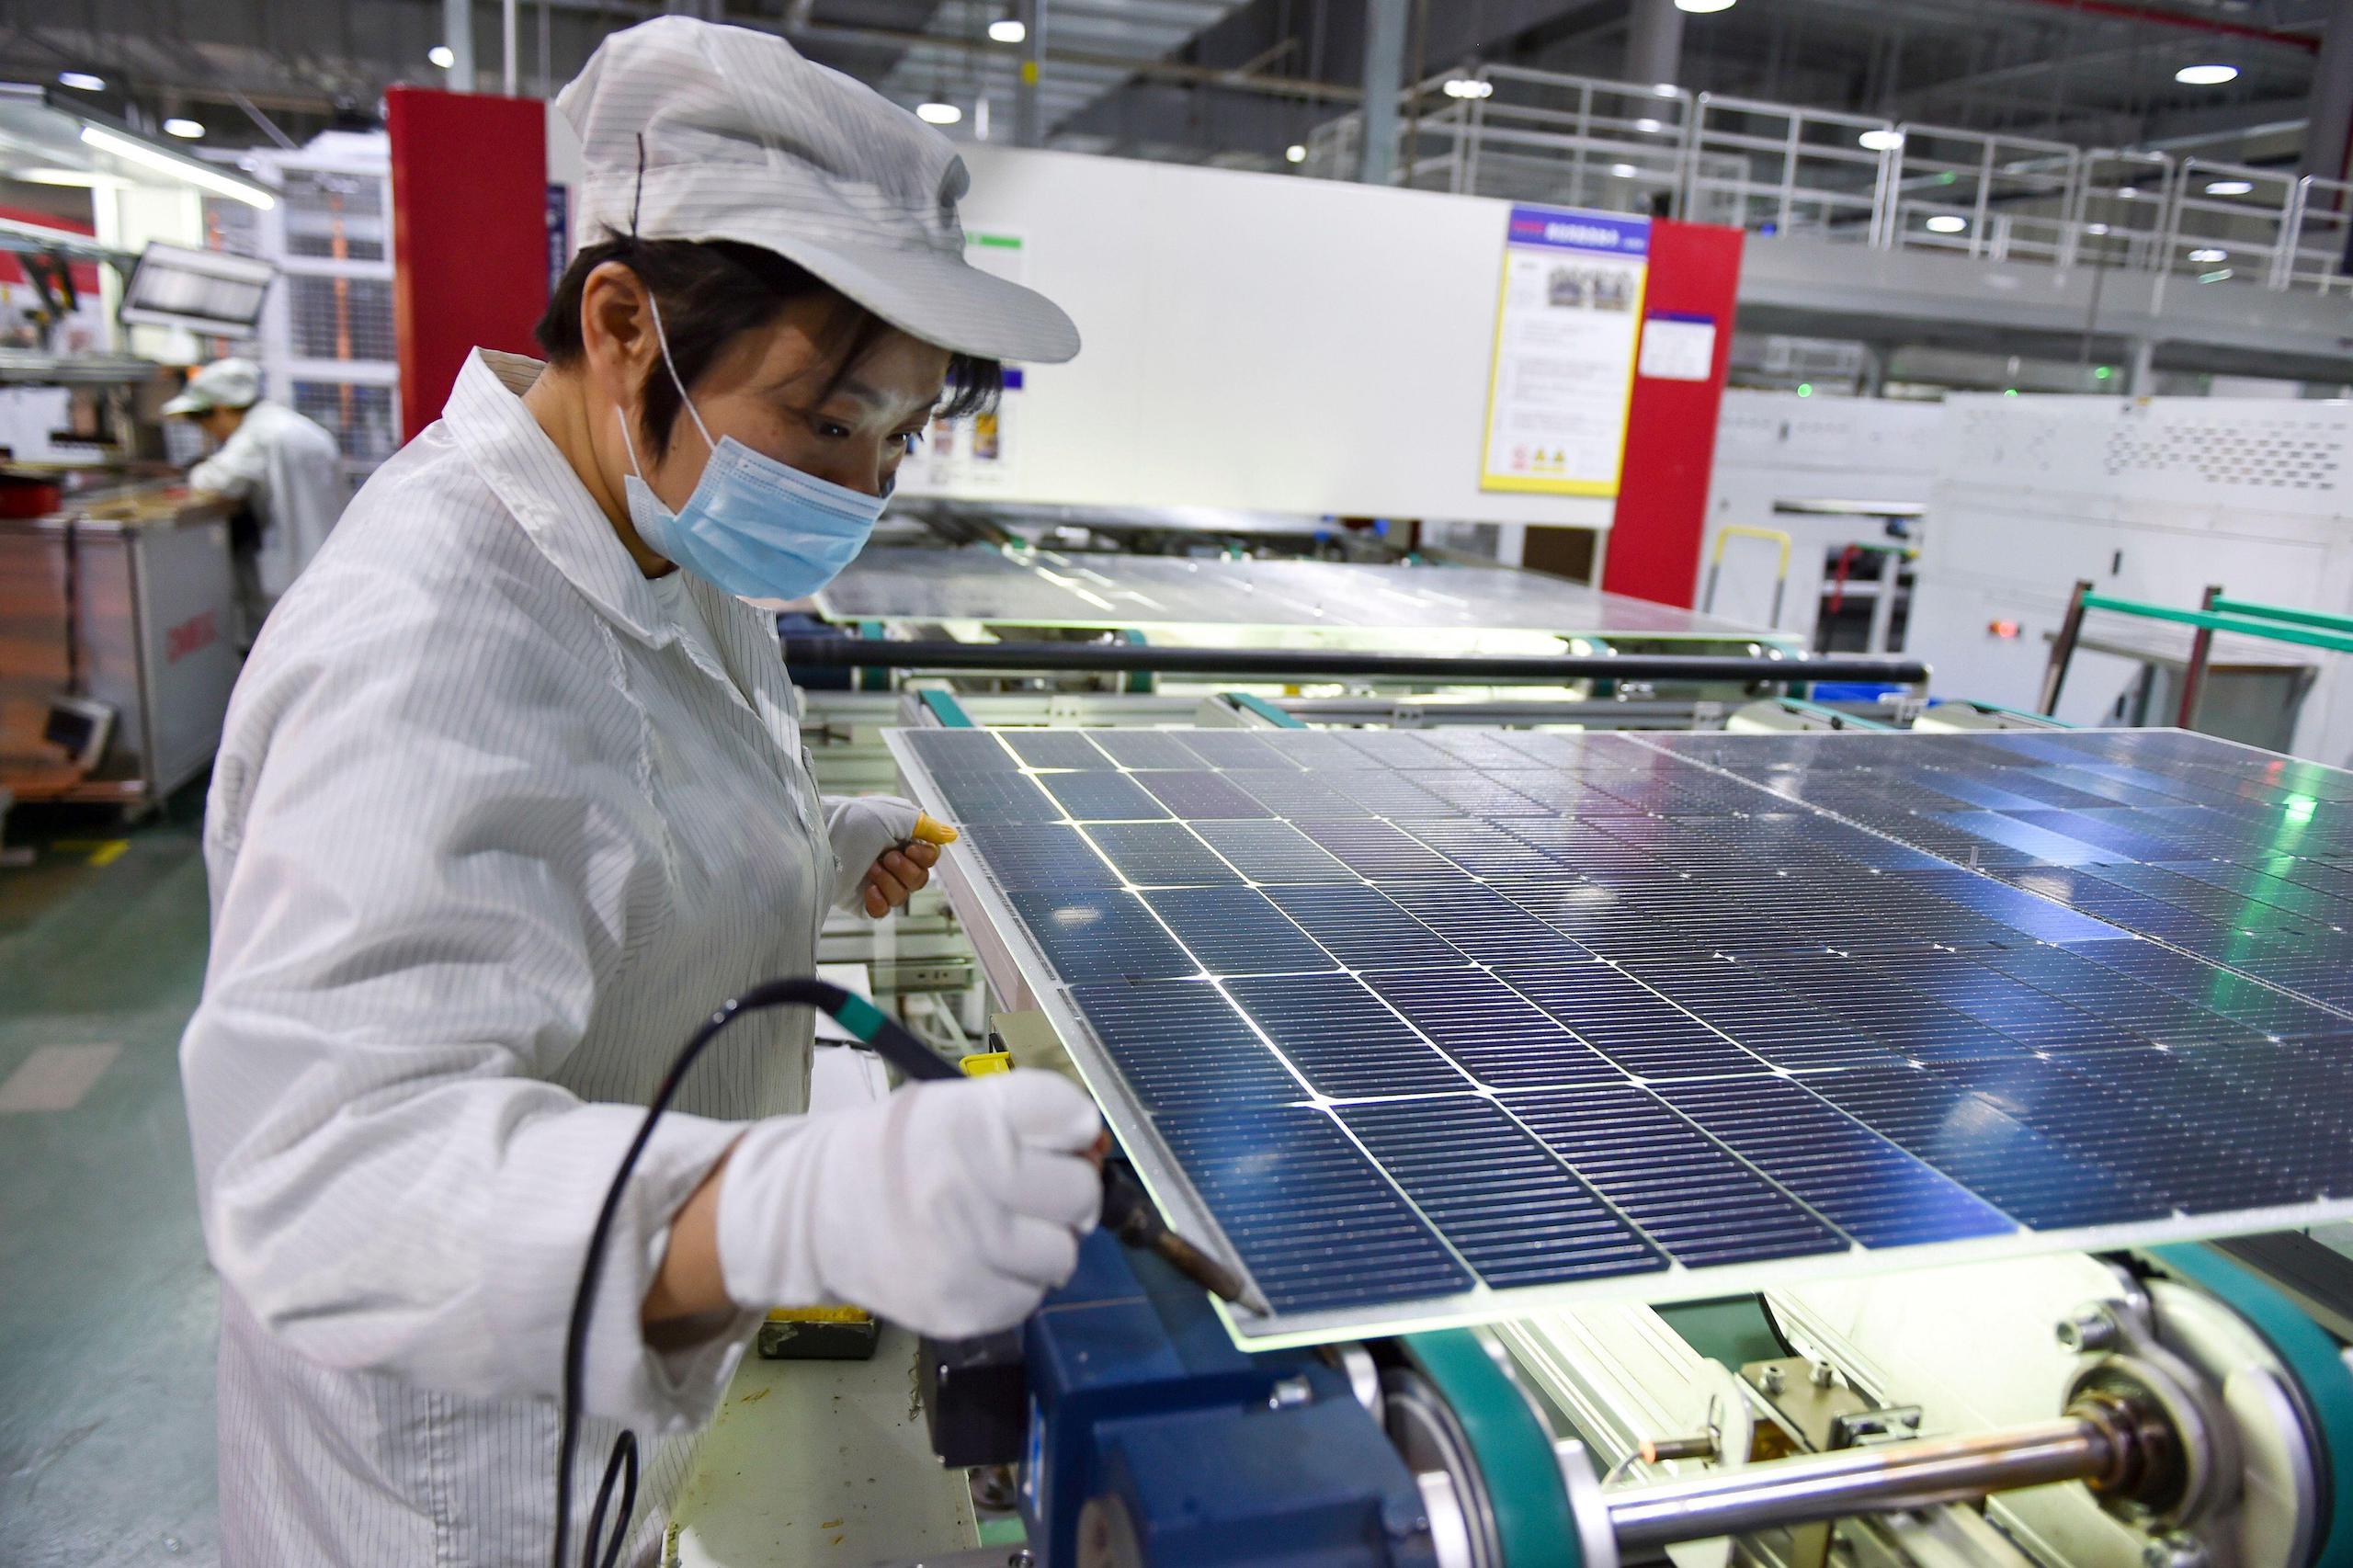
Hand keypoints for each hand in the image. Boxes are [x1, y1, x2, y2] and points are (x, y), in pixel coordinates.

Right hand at [714, 1071, 1104, 1337]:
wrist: (815, 1213)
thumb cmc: (898, 1152)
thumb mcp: (953, 1107)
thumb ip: (1027, 1117)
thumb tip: (1096, 1145)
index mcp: (969, 1122)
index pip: (1072, 1117)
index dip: (1071, 1129)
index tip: (1052, 1137)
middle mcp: (969, 1186)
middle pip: (1081, 1194)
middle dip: (1065, 1192)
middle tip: (1029, 1191)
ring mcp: (965, 1255)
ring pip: (1062, 1256)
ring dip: (1043, 1244)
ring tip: (1001, 1230)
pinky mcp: (961, 1310)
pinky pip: (1028, 1299)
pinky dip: (1014, 1283)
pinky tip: (978, 1262)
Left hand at [825, 795, 938, 916]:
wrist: (821, 839)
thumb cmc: (852, 820)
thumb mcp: (893, 815)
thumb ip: (925, 826)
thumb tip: (951, 835)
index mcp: (901, 841)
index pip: (929, 859)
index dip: (925, 858)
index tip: (910, 848)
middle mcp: (891, 862)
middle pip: (920, 880)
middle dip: (907, 870)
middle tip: (888, 857)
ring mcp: (876, 883)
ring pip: (903, 896)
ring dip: (891, 882)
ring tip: (872, 868)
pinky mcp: (862, 901)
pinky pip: (883, 912)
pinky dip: (880, 901)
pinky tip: (869, 889)